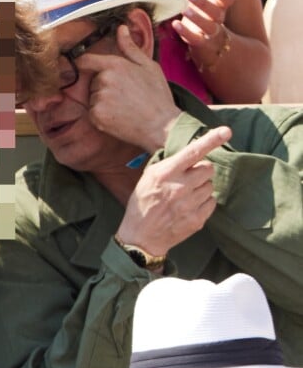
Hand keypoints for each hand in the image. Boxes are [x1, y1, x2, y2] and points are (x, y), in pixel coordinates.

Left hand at [78, 24, 180, 152]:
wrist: (162, 126)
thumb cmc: (158, 96)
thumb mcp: (149, 66)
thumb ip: (130, 47)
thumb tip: (121, 28)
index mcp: (115, 65)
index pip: (86, 60)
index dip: (84, 64)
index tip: (85, 68)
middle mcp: (104, 80)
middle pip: (93, 81)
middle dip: (103, 86)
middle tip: (124, 95)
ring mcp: (99, 98)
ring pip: (93, 97)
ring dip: (103, 102)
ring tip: (124, 107)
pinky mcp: (97, 116)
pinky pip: (93, 113)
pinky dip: (102, 116)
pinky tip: (119, 117)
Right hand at [117, 126, 231, 256]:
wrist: (141, 236)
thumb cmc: (143, 202)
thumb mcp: (148, 177)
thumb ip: (169, 165)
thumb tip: (191, 155)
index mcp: (166, 173)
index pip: (193, 152)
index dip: (211, 140)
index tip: (226, 131)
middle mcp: (180, 187)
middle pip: (208, 168)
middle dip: (201, 170)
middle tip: (188, 177)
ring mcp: (190, 205)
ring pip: (210, 185)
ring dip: (201, 187)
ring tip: (185, 195)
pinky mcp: (197, 219)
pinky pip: (211, 202)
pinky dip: (203, 201)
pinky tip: (189, 206)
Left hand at [172, 0, 233, 63]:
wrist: (205, 35)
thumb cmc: (206, 6)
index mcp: (221, 5)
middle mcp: (218, 19)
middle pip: (217, 13)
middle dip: (204, 3)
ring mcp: (209, 32)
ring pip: (208, 27)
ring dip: (196, 18)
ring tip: (184, 9)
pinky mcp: (199, 43)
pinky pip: (195, 39)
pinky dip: (185, 32)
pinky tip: (175, 24)